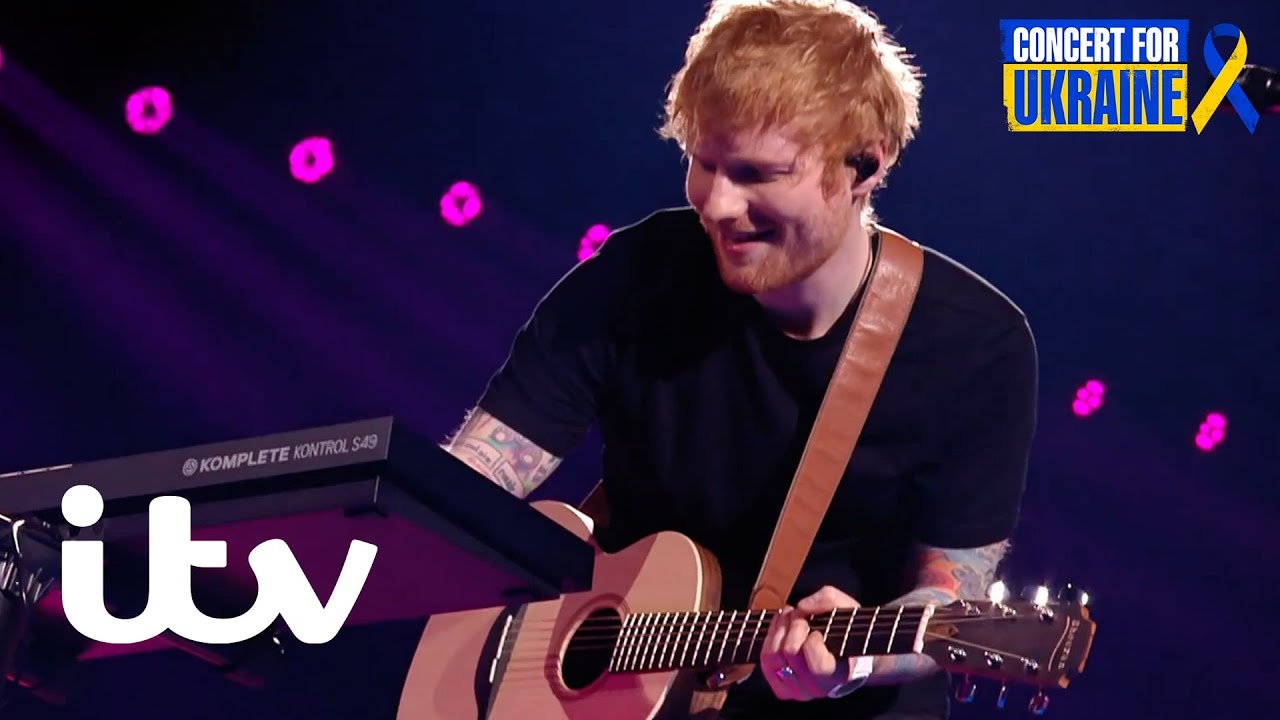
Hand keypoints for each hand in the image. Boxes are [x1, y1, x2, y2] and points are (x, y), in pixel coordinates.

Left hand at [759, 586, 859, 700]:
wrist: (843, 657)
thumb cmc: (844, 632)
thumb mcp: (845, 608)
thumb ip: (828, 600)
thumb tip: (802, 606)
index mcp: (838, 675)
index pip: (818, 665)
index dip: (813, 640)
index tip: (818, 629)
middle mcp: (817, 688)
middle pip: (790, 652)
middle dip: (793, 625)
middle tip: (800, 615)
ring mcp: (798, 691)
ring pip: (773, 657)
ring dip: (778, 630)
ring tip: (788, 616)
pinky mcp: (783, 688)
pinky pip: (765, 662)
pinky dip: (770, 640)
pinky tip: (779, 627)